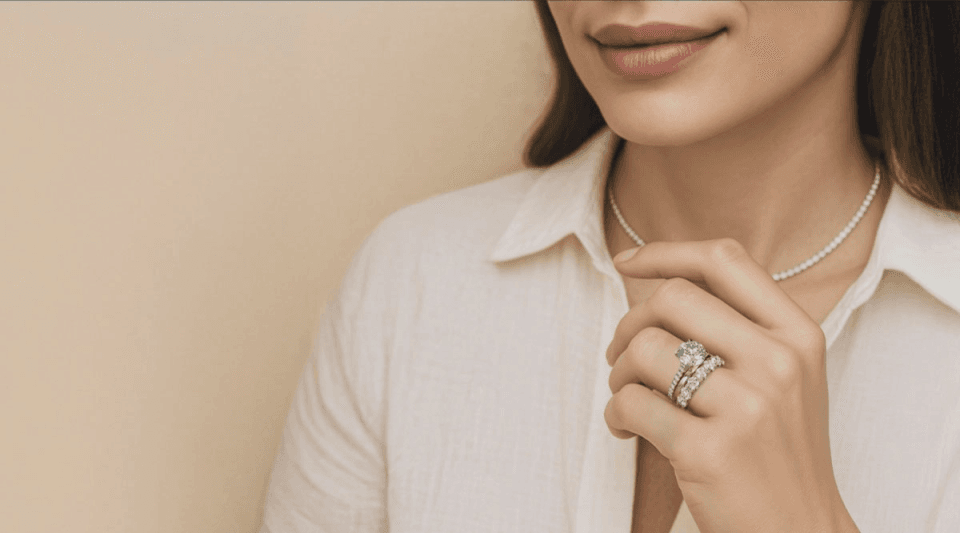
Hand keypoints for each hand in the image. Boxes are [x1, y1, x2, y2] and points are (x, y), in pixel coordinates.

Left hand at [604, 238, 857, 532]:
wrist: (801, 532)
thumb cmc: (779, 451)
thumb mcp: (785, 376)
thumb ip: (740, 327)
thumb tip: (660, 284)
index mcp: (798, 334)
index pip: (723, 259)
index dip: (664, 251)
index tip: (626, 262)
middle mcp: (778, 362)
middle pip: (673, 297)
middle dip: (630, 321)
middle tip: (622, 354)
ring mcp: (746, 407)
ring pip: (645, 349)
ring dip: (618, 371)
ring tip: (627, 395)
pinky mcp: (708, 450)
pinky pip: (630, 404)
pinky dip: (615, 414)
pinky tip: (626, 428)